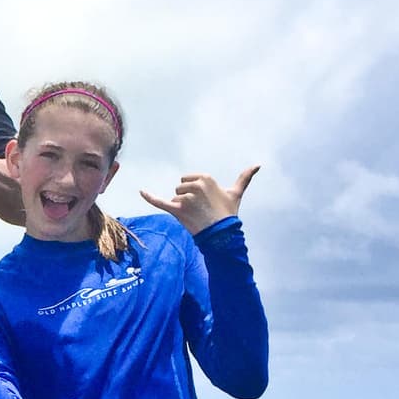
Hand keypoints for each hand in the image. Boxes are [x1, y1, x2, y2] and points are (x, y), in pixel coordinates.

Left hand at [141, 166, 257, 234]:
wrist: (222, 234)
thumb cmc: (228, 213)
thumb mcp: (236, 193)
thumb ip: (244, 178)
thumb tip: (257, 164)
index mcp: (205, 178)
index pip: (188, 179)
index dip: (193, 190)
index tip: (203, 199)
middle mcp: (194, 186)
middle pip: (180, 188)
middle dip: (186, 197)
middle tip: (199, 209)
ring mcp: (185, 198)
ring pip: (175, 198)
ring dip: (181, 206)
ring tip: (194, 215)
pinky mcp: (176, 210)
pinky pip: (160, 202)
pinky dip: (150, 197)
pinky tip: (141, 191)